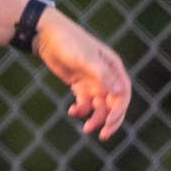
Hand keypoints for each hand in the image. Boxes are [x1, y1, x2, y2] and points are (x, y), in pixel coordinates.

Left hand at [35, 10, 132, 140]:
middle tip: (101, 135)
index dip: (119, 111)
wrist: (47, 35)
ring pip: (98, 105)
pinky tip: (72, 111)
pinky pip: (84, 102)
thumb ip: (102, 75)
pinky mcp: (79, 84)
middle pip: (113, 103)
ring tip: (84, 129)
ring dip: (94, 118)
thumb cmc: (69, 42)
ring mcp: (92, 80)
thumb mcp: (86, 59)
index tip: (109, 124)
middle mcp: (106, 75)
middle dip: (109, 120)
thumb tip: (119, 92)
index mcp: (113, 67)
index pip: (123, 94)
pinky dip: (80, 110)